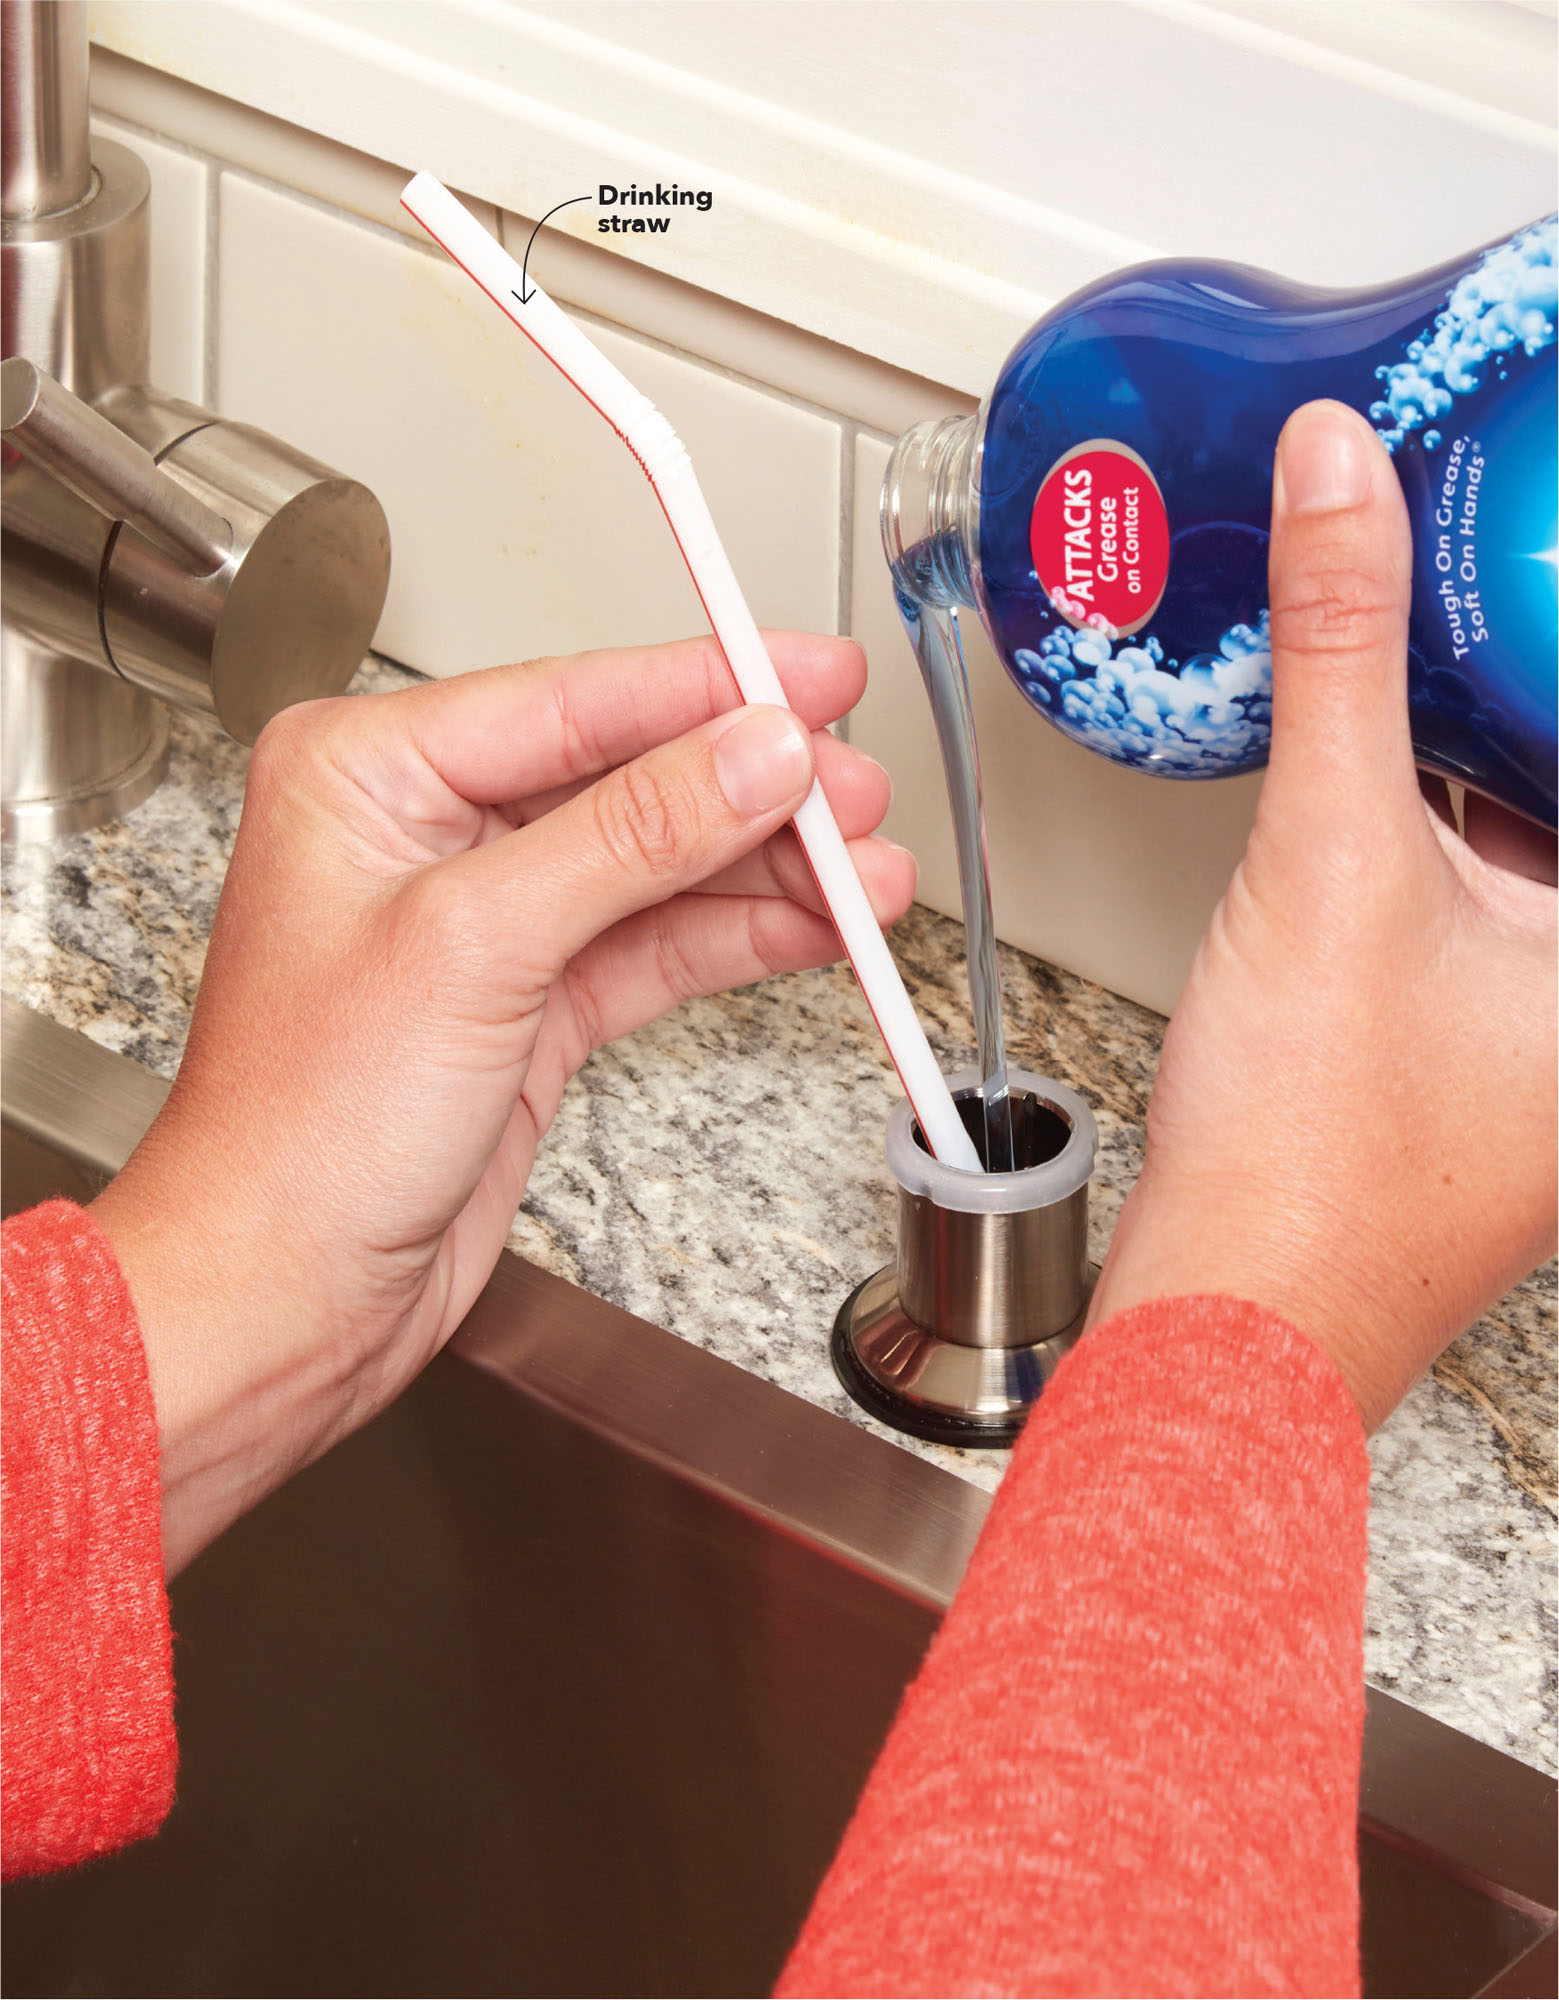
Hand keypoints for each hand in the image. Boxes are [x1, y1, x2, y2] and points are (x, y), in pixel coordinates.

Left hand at [92, 635, 913, 1571]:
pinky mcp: (530, 1003)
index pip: (569, 700)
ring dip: (768, 873)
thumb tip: (751, 753)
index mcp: (368, 774)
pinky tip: (816, 928)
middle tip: (856, 791)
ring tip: (869, 875)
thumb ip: (630, 837)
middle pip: (627, 779)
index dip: (706, 689)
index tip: (812, 677)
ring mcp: (485, 922)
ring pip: (657, 866)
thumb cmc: (299, 1135)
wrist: (285, 1300)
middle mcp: (424, 833)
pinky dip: (739, 938)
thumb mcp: (475, 947)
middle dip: (752, 791)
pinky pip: (656, 946)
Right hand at [1088, 400, 1555, 1428]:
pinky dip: (1465, 816)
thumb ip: (1342, 654)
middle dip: (1531, 680)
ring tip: (1465, 629)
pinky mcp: (1500, 1045)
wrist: (1235, 1306)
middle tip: (1510, 550)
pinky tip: (1406, 752)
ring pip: (1545, 836)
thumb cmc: (1313, 1155)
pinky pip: (1506, 889)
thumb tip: (1343, 476)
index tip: (1542, 532)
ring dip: (1505, 742)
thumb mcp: (1336, 858)